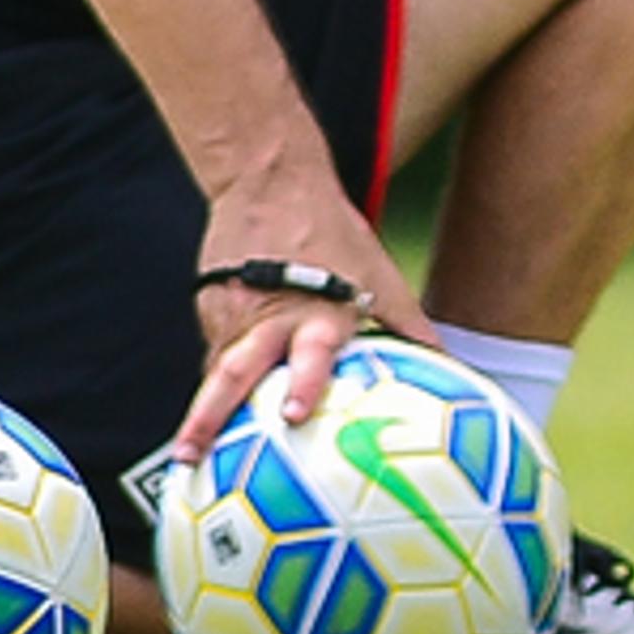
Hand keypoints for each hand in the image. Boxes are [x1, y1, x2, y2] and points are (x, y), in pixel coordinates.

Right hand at [171, 178, 430, 459]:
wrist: (272, 179)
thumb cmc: (333, 230)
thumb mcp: (378, 273)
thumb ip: (408, 322)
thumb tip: (446, 360)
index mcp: (317, 312)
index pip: (310, 354)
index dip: (304, 384)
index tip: (295, 416)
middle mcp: (269, 318)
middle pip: (235, 373)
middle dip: (211, 417)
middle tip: (191, 454)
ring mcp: (233, 311)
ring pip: (216, 369)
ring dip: (202, 413)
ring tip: (186, 454)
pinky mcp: (208, 303)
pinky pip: (213, 350)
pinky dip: (215, 377)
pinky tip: (208, 410)